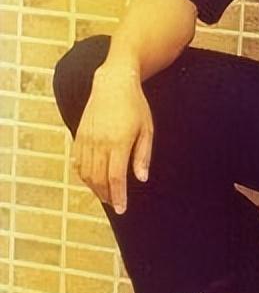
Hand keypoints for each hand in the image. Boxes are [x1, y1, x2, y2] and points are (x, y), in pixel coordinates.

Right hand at [71, 67, 152, 214]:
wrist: (113, 83)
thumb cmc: (136, 106)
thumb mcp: (147, 129)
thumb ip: (143, 155)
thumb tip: (141, 179)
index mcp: (119, 141)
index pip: (116, 177)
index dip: (118, 196)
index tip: (121, 209)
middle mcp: (100, 142)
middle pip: (100, 179)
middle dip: (107, 195)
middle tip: (115, 203)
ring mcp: (87, 139)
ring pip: (87, 173)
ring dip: (95, 187)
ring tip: (105, 194)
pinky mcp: (79, 135)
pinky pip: (77, 162)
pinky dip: (83, 175)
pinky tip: (91, 179)